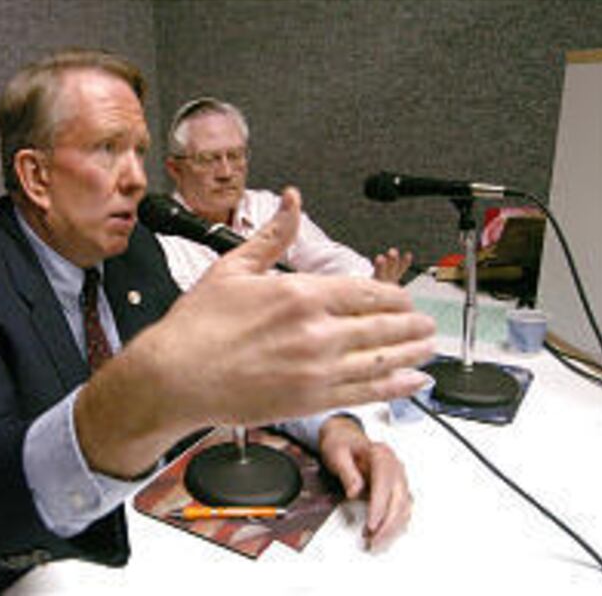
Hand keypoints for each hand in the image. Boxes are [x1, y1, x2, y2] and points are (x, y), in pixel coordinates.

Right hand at [77, 187, 435, 477]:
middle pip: (385, 324)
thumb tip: (292, 201)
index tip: (401, 298)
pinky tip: (412, 381)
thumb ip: (273, 235)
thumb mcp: (234, 268)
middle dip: (412, 323)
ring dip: (413, 353)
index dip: (395, 295)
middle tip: (424, 323)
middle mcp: (317, 332)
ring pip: (384, 359)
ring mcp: (317, 370)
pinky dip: (396, 387)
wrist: (174, 377)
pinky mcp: (311, 400)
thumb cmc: (197, 327)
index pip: (369, 291)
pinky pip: (367, 393)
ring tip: (428, 348)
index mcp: (302, 293)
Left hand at [318, 416, 411, 550]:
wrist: (345, 438)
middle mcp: (395, 466)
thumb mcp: (336, 453)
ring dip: (393, 529)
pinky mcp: (397, 489)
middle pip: (400, 498)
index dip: (380, 506)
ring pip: (404, 508)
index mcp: (380, 454)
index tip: (371, 524)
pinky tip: (384, 535)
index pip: (385, 482)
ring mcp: (398, 478)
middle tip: (372, 541)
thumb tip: (355, 491)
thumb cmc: (341, 444)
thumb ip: (346, 472)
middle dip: (388, 525)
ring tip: (375, 543)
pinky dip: (396, 525)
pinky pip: (403, 510)